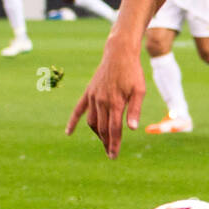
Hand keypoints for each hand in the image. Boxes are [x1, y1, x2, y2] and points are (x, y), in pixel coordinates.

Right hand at [65, 40, 145, 157]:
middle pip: (102, 129)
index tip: (113, 156)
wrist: (119, 53)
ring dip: (97, 134)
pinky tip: (69, 132)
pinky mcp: (88, 92)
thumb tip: (132, 129)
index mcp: (116, 103)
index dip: (114, 144)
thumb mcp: (139, 90)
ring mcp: (93, 97)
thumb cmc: (133, 72)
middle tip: (111, 154)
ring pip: (91, 122)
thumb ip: (135, 110)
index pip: (114, 130)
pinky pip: (78, 109)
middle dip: (106, 143)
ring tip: (104, 142)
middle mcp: (102, 102)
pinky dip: (73, 121)